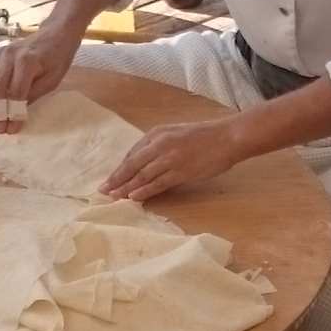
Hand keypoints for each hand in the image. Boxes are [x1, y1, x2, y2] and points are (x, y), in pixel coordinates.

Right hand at [0, 26, 81, 129]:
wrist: (57, 31)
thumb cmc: (59, 56)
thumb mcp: (52, 80)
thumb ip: (33, 95)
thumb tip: (18, 114)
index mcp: (27, 61)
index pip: (15, 93)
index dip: (12, 113)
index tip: (12, 130)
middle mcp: (10, 56)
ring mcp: (3, 54)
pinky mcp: (1, 55)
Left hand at [103, 119, 247, 202]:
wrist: (227, 137)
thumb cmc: (205, 136)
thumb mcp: (177, 133)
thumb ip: (160, 144)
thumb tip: (145, 160)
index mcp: (157, 133)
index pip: (133, 153)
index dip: (120, 168)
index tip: (111, 178)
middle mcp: (160, 144)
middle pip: (132, 164)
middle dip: (116, 178)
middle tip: (103, 190)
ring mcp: (170, 158)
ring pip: (142, 175)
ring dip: (126, 187)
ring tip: (113, 197)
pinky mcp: (180, 171)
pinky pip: (157, 183)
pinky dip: (144, 190)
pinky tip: (133, 197)